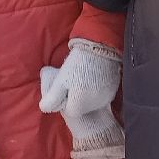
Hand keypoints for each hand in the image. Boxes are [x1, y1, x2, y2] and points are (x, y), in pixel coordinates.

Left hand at [39, 42, 125, 158]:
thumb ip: (52, 98)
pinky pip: (102, 95)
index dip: (65, 100)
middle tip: (74, 81)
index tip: (66, 87)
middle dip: (76, 97)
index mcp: (81, 105)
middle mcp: (95, 105)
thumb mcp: (60, 81)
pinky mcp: (114, 90)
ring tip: (85, 77)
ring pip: (92, 102)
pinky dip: (97, 89)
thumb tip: (44, 108)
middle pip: (82, 107)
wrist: (99, 47)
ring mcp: (107, 98)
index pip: (70, 111)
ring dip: (87, 94)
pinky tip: (95, 77)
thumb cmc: (77, 64)